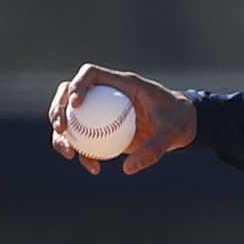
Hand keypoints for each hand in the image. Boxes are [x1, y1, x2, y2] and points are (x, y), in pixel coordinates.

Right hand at [48, 63, 197, 176]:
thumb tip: (127, 169)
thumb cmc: (179, 121)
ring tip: (69, 154)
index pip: (91, 74)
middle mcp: (107, 93)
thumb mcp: (173, 134)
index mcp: (122, 84)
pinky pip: (87, 138)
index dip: (78, 84)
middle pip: (70, 93)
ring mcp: (103, 110)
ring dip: (63, 135)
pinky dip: (85, 152)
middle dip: (58, 109)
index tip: (76, 104)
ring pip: (72, 117)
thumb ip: (154, 149)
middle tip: (62, 130)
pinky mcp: (104, 128)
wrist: (184, 126)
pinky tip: (93, 168)